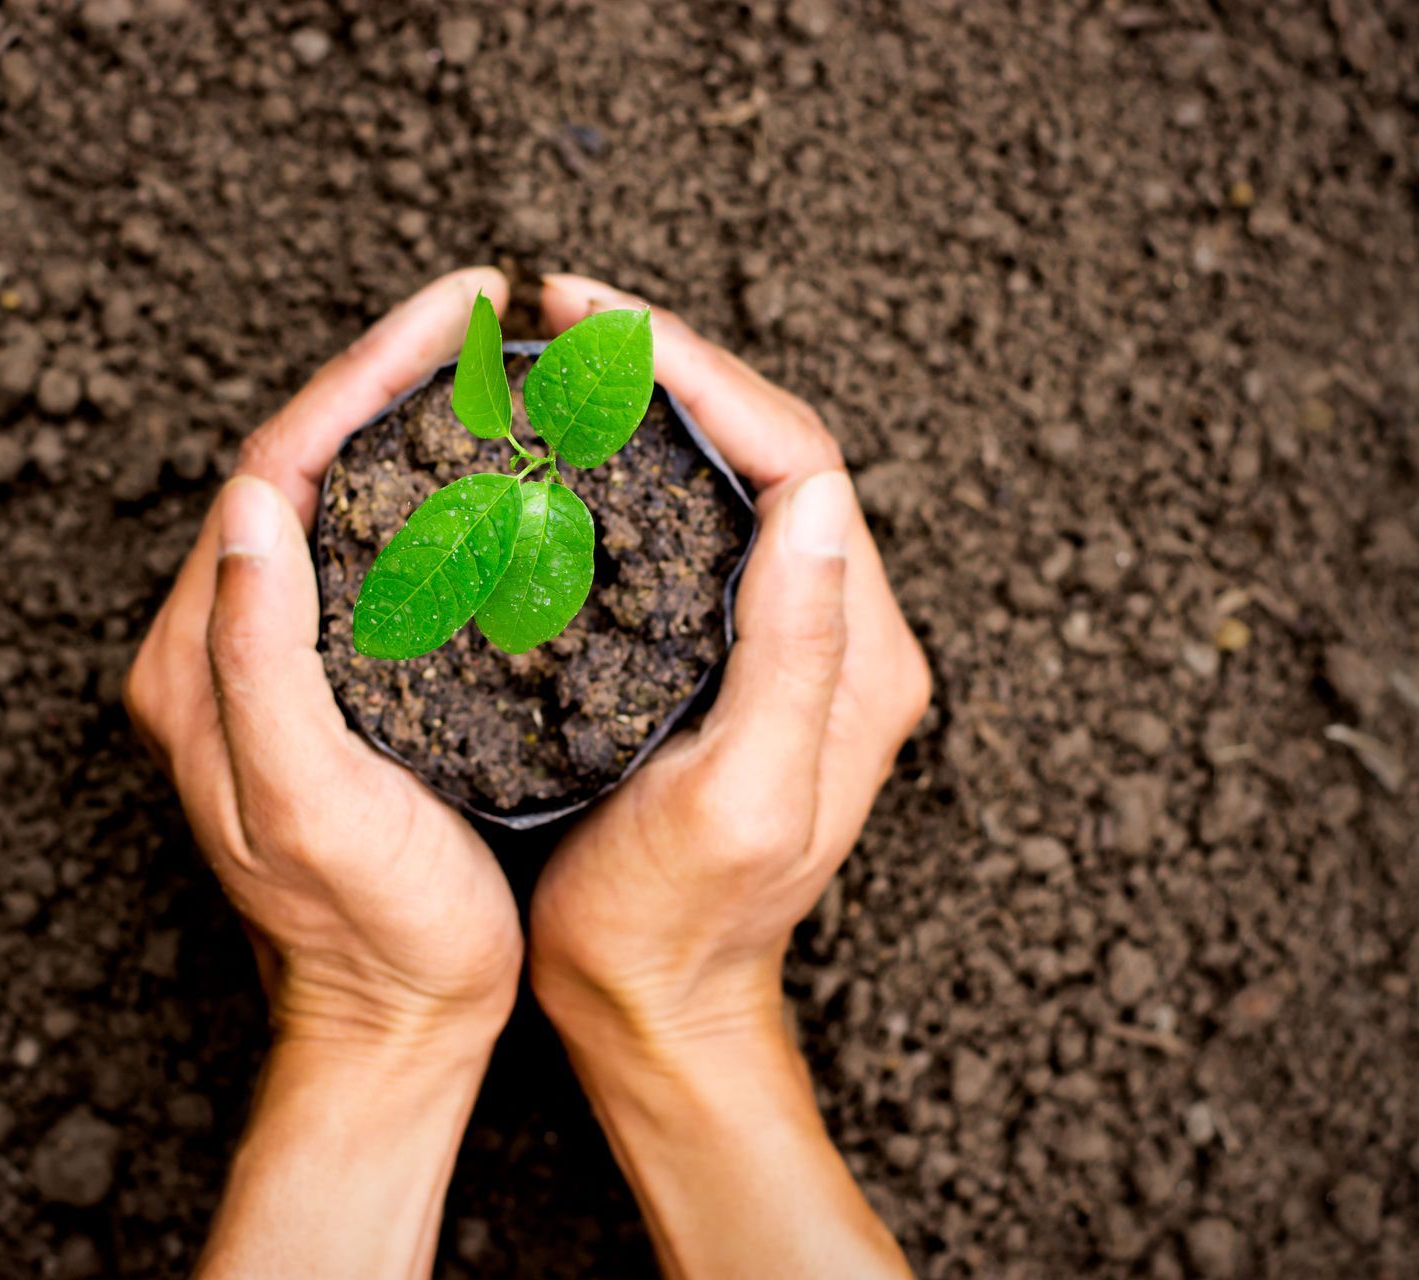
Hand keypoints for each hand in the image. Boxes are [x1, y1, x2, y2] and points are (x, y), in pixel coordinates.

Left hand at [124, 268, 520, 1278]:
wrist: (394, 1023)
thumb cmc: (369, 932)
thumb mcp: (309, 804)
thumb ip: (260, 659)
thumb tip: (253, 502)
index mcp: (201, 661)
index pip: (274, 471)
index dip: (358, 377)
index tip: (448, 314)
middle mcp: (220, 648)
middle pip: (298, 466)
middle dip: (382, 375)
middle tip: (477, 314)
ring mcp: (268, 665)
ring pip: (332, 500)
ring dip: (400, 421)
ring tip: (484, 363)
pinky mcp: (320, 686)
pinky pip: (363, 552)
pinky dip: (417, 490)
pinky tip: (481, 469)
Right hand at [528, 274, 928, 1278]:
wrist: (653, 1005)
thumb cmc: (678, 922)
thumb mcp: (740, 799)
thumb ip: (795, 652)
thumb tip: (815, 494)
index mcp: (857, 652)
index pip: (798, 457)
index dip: (700, 371)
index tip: (597, 323)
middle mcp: (837, 632)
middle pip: (770, 446)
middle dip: (671, 361)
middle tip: (565, 310)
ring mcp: (786, 642)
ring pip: (730, 474)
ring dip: (653, 399)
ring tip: (562, 353)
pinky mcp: (729, 659)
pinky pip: (694, 524)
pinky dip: (634, 463)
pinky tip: (568, 447)